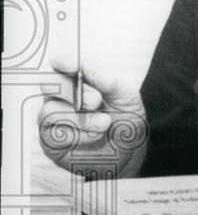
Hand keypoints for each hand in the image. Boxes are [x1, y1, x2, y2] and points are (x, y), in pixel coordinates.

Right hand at [37, 57, 147, 177]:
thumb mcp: (126, 97)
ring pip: (51, 110)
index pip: (61, 65)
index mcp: (79, 81)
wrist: (130, 152)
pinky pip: (54, 134)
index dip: (62, 61)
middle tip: (95, 101)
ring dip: (81, 117)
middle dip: (71, 90)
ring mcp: (54, 119)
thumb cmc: (126, 120)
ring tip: (105, 123)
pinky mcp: (52, 141)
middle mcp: (62, 97)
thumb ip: (108, 82)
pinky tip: (96, 136)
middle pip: (49, 84)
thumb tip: (87, 68)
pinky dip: (79, 134)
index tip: (73, 65)